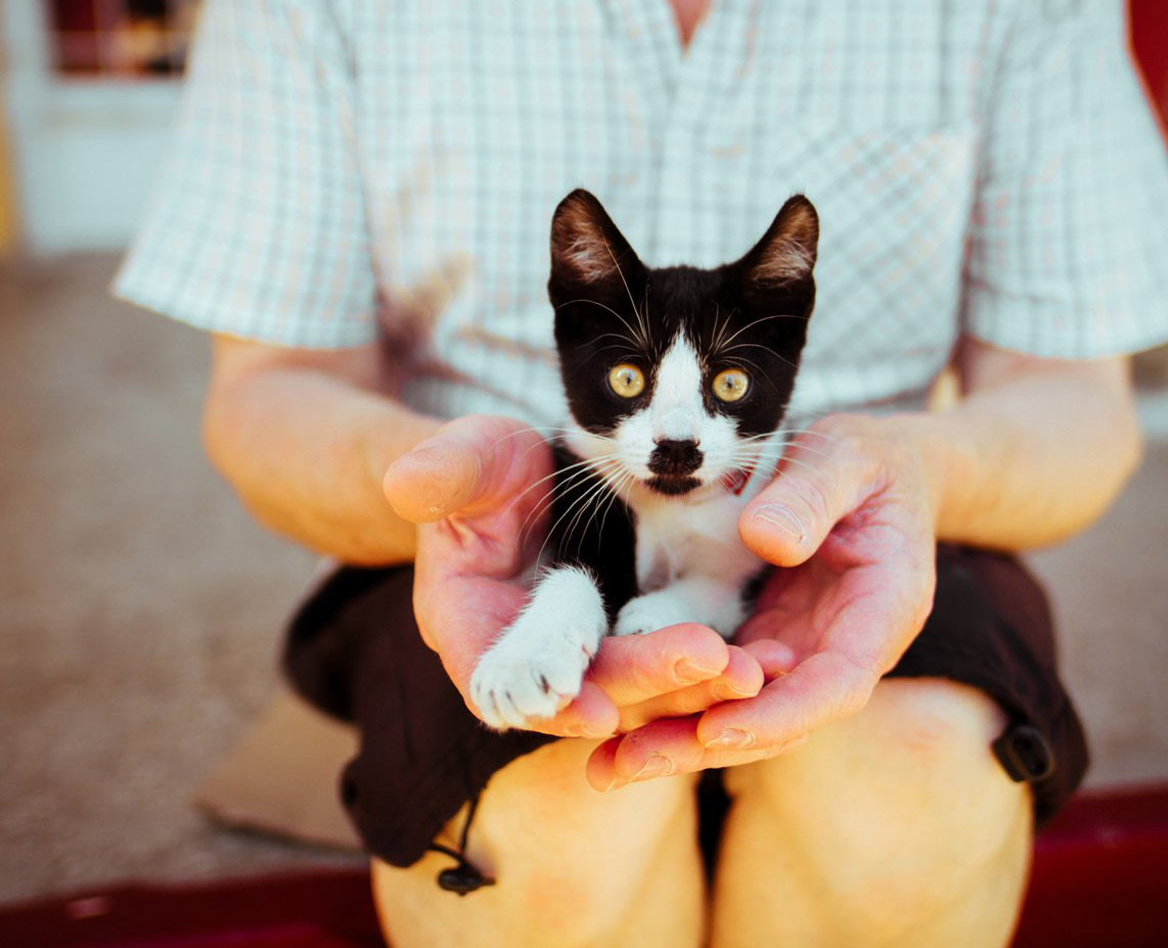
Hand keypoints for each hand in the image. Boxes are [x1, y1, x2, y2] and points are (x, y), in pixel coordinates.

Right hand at [382, 415, 772, 736]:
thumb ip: (445, 472)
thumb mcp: (467, 457)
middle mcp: (524, 655)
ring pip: (634, 687)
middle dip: (646, 683)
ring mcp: (579, 656)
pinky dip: (709, 668)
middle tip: (713, 665)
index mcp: (467, 621)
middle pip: (581, 690)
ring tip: (750, 672)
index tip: (597, 710)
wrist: (527, 475)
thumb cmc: (485, 466)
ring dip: (691, 685)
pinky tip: (762, 664)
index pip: (497, 679)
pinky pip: (666, 664)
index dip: (542, 697)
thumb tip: (405, 483)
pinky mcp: (626, 645)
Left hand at [584, 413, 939, 789]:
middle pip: (779, 718)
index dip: (777, 714)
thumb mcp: (847, 457)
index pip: (834, 685)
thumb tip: (766, 539)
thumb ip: (812, 494)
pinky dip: (677, 704)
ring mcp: (801, 649)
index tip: (714, 731)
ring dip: (679, 740)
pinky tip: (617, 722)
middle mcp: (841, 648)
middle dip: (706, 745)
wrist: (880, 468)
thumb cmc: (869, 459)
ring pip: (745, 711)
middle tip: (628, 763)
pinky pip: (723, 683)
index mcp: (881, 613)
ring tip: (606, 765)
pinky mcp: (767, 641)